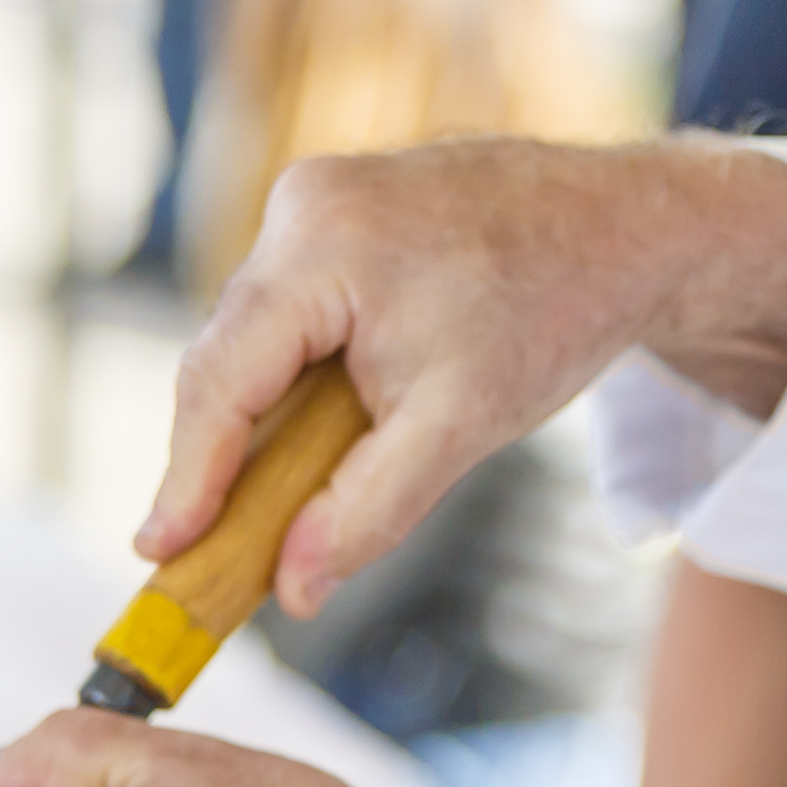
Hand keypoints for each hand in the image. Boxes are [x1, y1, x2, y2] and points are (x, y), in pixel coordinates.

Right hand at [139, 137, 786, 613]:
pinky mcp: (338, 206)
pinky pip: (287, 307)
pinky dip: (292, 373)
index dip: (186, 475)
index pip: (220, 377)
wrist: (628, 228)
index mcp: (322, 244)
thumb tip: (291, 590)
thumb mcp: (461, 428)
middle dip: (220, 456)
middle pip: (227, 355)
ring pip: (254, 334)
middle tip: (202, 552)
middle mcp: (304, 205)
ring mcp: (318, 197)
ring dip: (261, 415)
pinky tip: (322, 425)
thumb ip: (368, 511)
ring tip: (271, 501)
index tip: (158, 552)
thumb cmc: (554, 313)